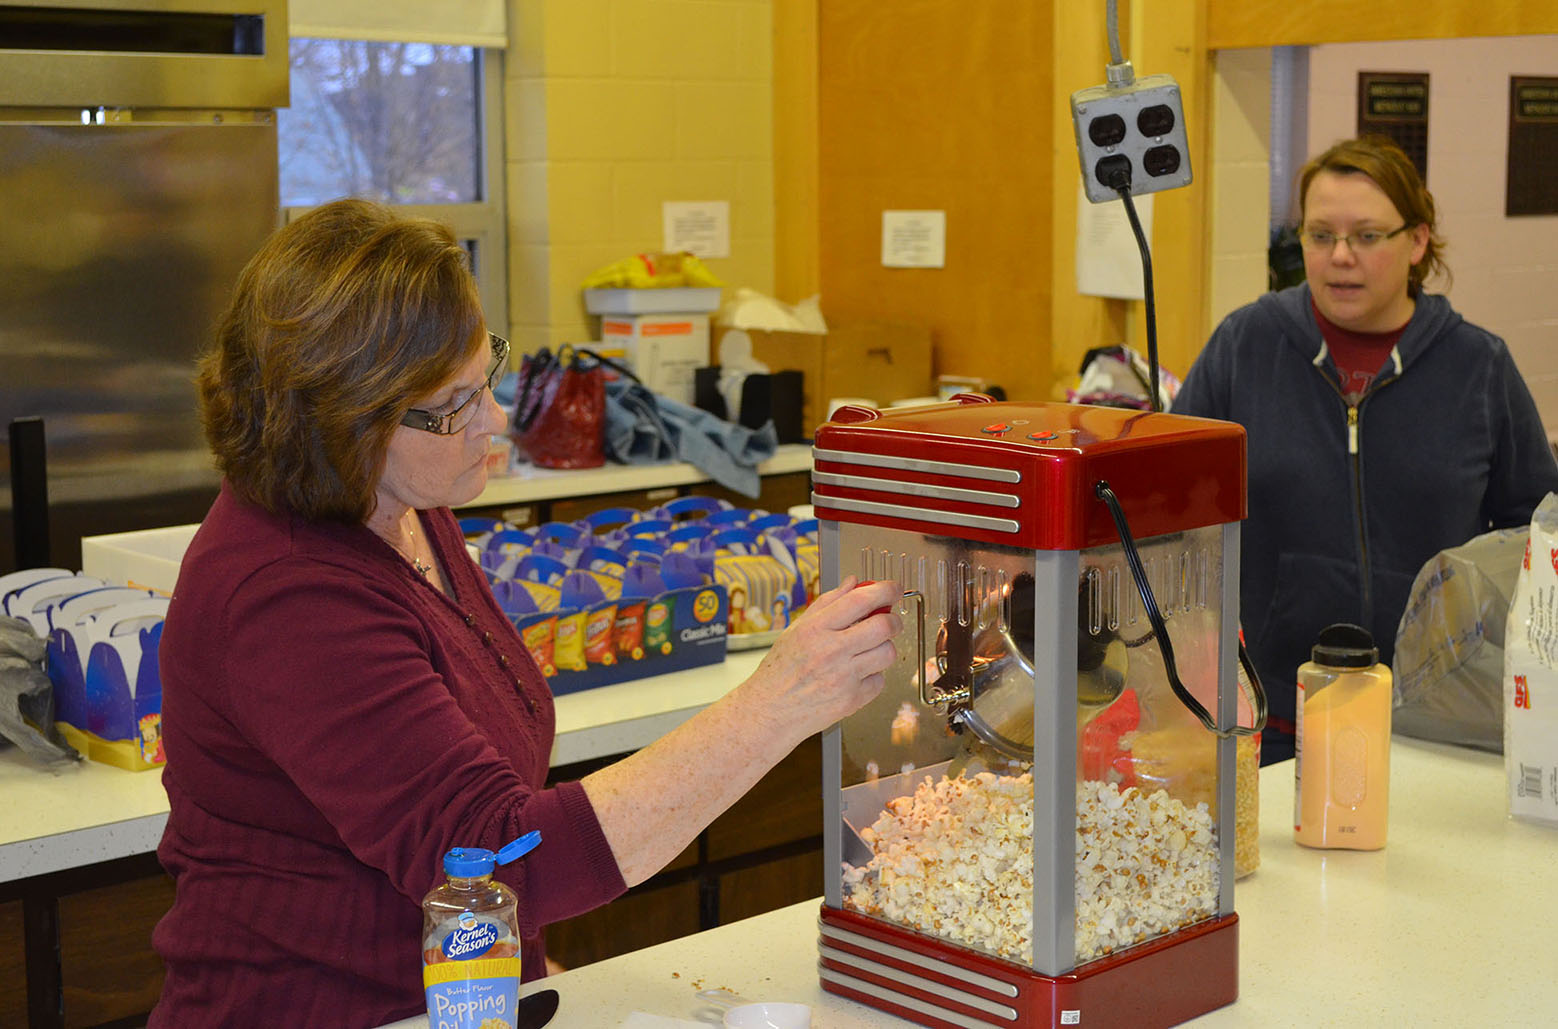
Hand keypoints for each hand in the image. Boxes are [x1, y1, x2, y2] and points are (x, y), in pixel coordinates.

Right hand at [742, 576, 901, 741]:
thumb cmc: (780, 671)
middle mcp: (831, 651)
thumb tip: (852, 582)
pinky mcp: (852, 700)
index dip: (885, 590)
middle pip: (883, 626)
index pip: (860, 600)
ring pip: (887, 653)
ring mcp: (843, 678)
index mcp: (816, 629)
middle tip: (889, 621)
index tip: (893, 588)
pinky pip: (879, 681)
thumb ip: (828, 603)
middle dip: (893, 620)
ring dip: (884, 648)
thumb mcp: (797, 629)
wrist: (769, 712)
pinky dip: (873, 676)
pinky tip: (857, 675)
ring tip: (868, 650)